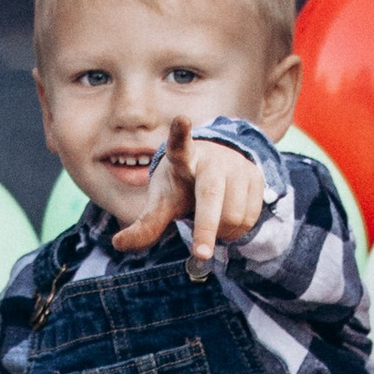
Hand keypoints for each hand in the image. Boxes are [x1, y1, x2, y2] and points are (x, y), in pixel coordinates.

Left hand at [109, 114, 268, 270]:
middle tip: (200, 255)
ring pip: (232, 216)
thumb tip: (117, 244)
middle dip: (205, 228)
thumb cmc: (181, 188)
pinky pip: (249, 218)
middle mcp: (212, 158)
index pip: (179, 145)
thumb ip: (144, 225)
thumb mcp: (162, 204)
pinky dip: (238, 231)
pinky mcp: (256, 176)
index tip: (181, 119)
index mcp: (182, 159)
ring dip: (222, 233)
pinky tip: (228, 220)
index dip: (180, 134)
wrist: (215, 169)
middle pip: (210, 197)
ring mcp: (237, 165)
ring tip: (212, 225)